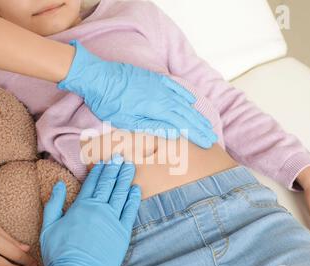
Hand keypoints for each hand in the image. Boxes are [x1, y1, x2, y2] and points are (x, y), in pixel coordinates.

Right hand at [30, 157, 141, 265]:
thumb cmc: (59, 253)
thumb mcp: (48, 226)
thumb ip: (53, 204)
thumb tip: (58, 184)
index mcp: (81, 206)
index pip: (92, 183)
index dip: (99, 170)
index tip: (105, 160)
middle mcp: (98, 209)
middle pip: (108, 184)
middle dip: (114, 169)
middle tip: (120, 157)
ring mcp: (112, 220)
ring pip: (120, 193)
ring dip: (125, 178)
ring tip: (129, 166)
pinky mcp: (122, 233)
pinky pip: (130, 211)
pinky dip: (133, 198)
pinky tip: (136, 189)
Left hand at [58, 40, 217, 148]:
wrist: (98, 77)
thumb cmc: (109, 102)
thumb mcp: (128, 121)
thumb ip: (153, 127)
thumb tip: (174, 133)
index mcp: (157, 108)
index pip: (183, 124)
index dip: (196, 134)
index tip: (207, 143)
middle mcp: (163, 95)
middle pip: (187, 114)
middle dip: (200, 127)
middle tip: (211, 137)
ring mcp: (159, 85)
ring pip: (183, 101)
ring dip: (195, 114)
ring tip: (205, 123)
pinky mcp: (154, 78)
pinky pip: (174, 86)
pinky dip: (185, 94)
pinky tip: (191, 101)